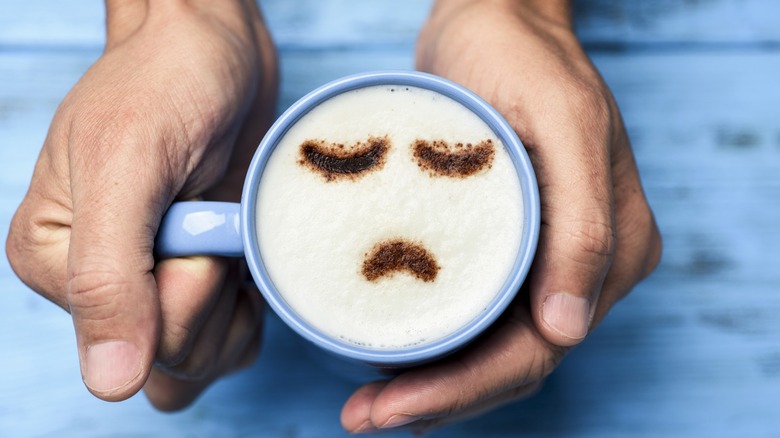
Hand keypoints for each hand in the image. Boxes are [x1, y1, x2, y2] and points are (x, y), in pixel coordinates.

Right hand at [6, 0, 276, 409]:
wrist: (216, 52)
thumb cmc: (166, 84)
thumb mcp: (127, 164)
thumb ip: (108, 275)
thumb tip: (109, 383)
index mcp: (56, 264)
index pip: (134, 341)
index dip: (188, 288)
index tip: (197, 214)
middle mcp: (102, 285)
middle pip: (174, 361)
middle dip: (215, 295)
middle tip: (218, 218)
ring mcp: (156, 288)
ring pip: (205, 361)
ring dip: (239, 304)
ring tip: (233, 229)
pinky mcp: (202, 282)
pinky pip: (233, 341)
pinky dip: (256, 306)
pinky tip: (249, 250)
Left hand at [341, 0, 660, 432]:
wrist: (493, 20)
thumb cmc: (523, 58)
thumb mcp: (562, 124)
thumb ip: (583, 226)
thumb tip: (567, 329)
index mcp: (611, 246)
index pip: (539, 347)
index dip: (466, 389)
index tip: (393, 408)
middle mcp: (584, 264)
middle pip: (512, 361)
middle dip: (438, 399)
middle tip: (362, 417)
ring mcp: (546, 257)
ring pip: (490, 348)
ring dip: (432, 385)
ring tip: (366, 405)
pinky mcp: (509, 245)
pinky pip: (476, 313)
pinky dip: (435, 346)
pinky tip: (388, 359)